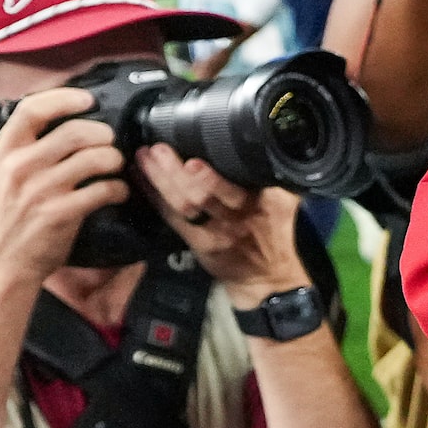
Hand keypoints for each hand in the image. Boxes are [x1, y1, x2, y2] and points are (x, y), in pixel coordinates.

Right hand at [0, 89, 128, 283]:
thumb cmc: (2, 224)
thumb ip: (23, 152)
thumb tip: (56, 127)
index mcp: (4, 153)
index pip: (33, 109)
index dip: (64, 98)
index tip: (86, 99)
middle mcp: (21, 167)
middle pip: (75, 131)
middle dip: (102, 133)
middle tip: (108, 142)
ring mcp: (41, 190)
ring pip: (95, 157)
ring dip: (114, 159)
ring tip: (115, 166)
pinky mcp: (60, 214)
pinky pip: (102, 189)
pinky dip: (118, 189)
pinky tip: (117, 193)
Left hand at [131, 145, 305, 298]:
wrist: (271, 279)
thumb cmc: (278, 235)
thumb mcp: (285, 204)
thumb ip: (269, 180)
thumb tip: (254, 149)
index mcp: (263, 204)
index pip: (234, 186)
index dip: (209, 177)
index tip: (192, 161)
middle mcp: (238, 219)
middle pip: (203, 196)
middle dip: (177, 172)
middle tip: (159, 150)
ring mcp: (217, 232)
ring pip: (185, 206)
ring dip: (161, 181)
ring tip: (145, 158)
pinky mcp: (200, 243)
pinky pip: (173, 218)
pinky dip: (155, 197)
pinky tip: (141, 179)